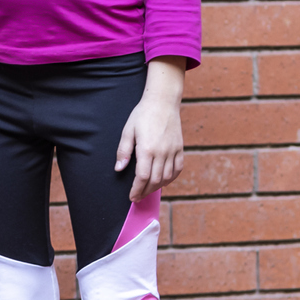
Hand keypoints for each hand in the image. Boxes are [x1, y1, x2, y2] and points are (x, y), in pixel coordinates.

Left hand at [116, 57, 187, 199]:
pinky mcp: (180, 148)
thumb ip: (123, 151)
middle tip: (137, 197)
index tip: (132, 197)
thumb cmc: (142, 115)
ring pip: (167, 177)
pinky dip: (171, 178)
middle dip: (145, 192)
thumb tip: (119, 168)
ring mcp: (173, 151)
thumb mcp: (127, 131)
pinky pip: (178, 169)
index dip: (136, 190)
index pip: (142, 177)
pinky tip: (163, 181)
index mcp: (147, 149)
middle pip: (155, 181)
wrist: (162, 102)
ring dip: (157, 187)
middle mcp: (162, 152)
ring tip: (147, 190)